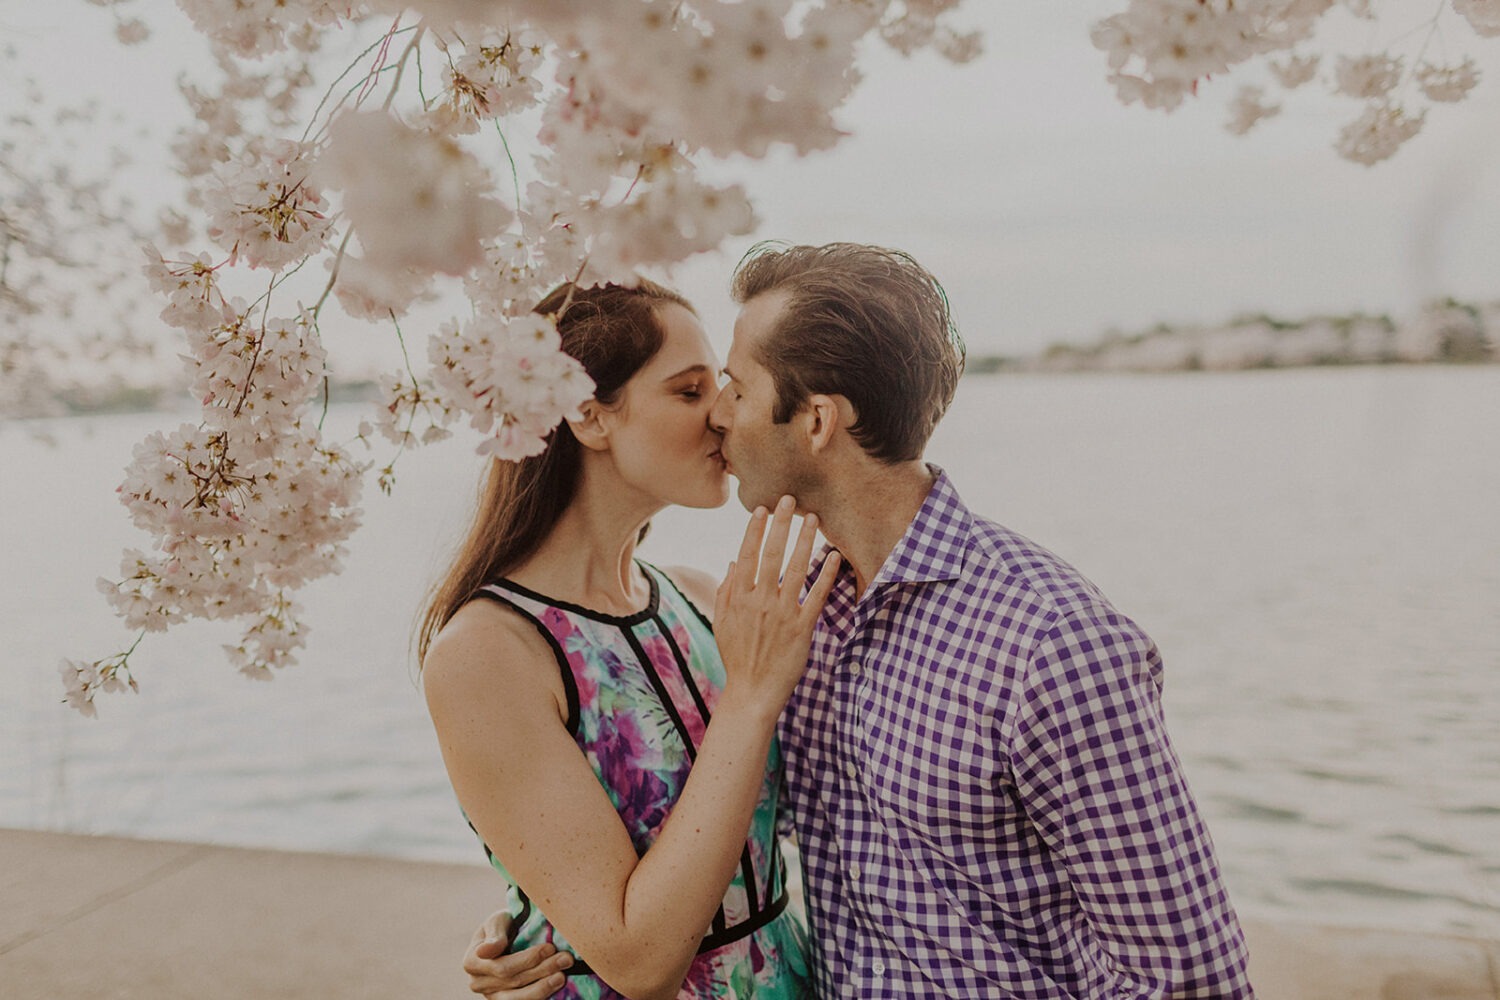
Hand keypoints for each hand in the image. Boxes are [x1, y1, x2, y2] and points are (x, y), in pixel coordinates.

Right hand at [463, 910, 571, 998]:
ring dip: (543, 987)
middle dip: (543, 969)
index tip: (550, 947)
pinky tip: (555, 986)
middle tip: (566, 958)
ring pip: (519, 998)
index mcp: (472, 962)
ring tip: (562, 976)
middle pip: (514, 981)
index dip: (528, 959)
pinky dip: (540, 995)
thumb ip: (494, 936)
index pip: (503, 967)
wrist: (504, 938)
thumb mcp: (496, 921)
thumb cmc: (501, 926)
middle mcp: (478, 983)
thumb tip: (484, 952)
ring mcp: (492, 995)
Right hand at [713, 495, 840, 716]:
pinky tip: (833, 556)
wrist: (752, 693)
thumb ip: (725, 591)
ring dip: (805, 541)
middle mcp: (760, 601)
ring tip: (813, 519)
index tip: (762, 509)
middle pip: (771, 554)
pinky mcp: (802, 628)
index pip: (747, 555)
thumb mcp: (721, 623)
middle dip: (780, 524)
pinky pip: (816, 596)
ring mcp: (782, 614)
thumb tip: (732, 562)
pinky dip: (825, 575)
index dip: (754, 530)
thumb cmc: (737, 657)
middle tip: (789, 500)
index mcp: (739, 598)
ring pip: (795, 569)